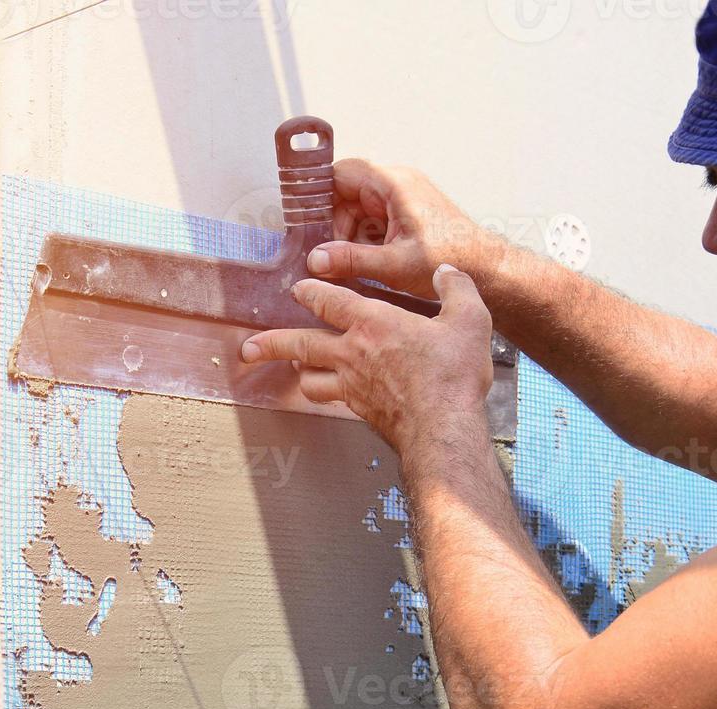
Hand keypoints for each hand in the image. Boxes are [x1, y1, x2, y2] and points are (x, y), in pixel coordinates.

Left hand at [241, 265, 494, 449]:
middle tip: (248, 349)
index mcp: (373, 322)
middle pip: (299, 343)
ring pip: (308, 378)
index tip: (299, 289)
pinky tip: (330, 394)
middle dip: (269, 343)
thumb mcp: (468, 319)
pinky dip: (324, 394)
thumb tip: (448, 272)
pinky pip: (331, 400)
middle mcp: (353, 353)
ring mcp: (352, 386)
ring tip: (294, 368)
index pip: (329, 300)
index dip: (310, 291)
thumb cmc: (452, 376)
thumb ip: (457, 288)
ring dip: (298, 371)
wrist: (443, 429)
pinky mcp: (360, 411)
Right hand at [309, 160, 502, 298]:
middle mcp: (396, 184)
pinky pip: (373, 222)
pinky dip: (365, 242)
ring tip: (349, 265)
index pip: (340, 174)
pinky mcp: (407, 215)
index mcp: (393, 183)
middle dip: (334, 226)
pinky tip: (366, 264)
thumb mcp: (395, 265)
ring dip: (349, 237)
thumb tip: (315, 260)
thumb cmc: (452, 259)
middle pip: (345, 194)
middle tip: (329, 256)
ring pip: (357, 211)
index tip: (306, 224)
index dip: (319, 197)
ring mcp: (402, 199)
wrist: (489, 269)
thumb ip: (352, 260)